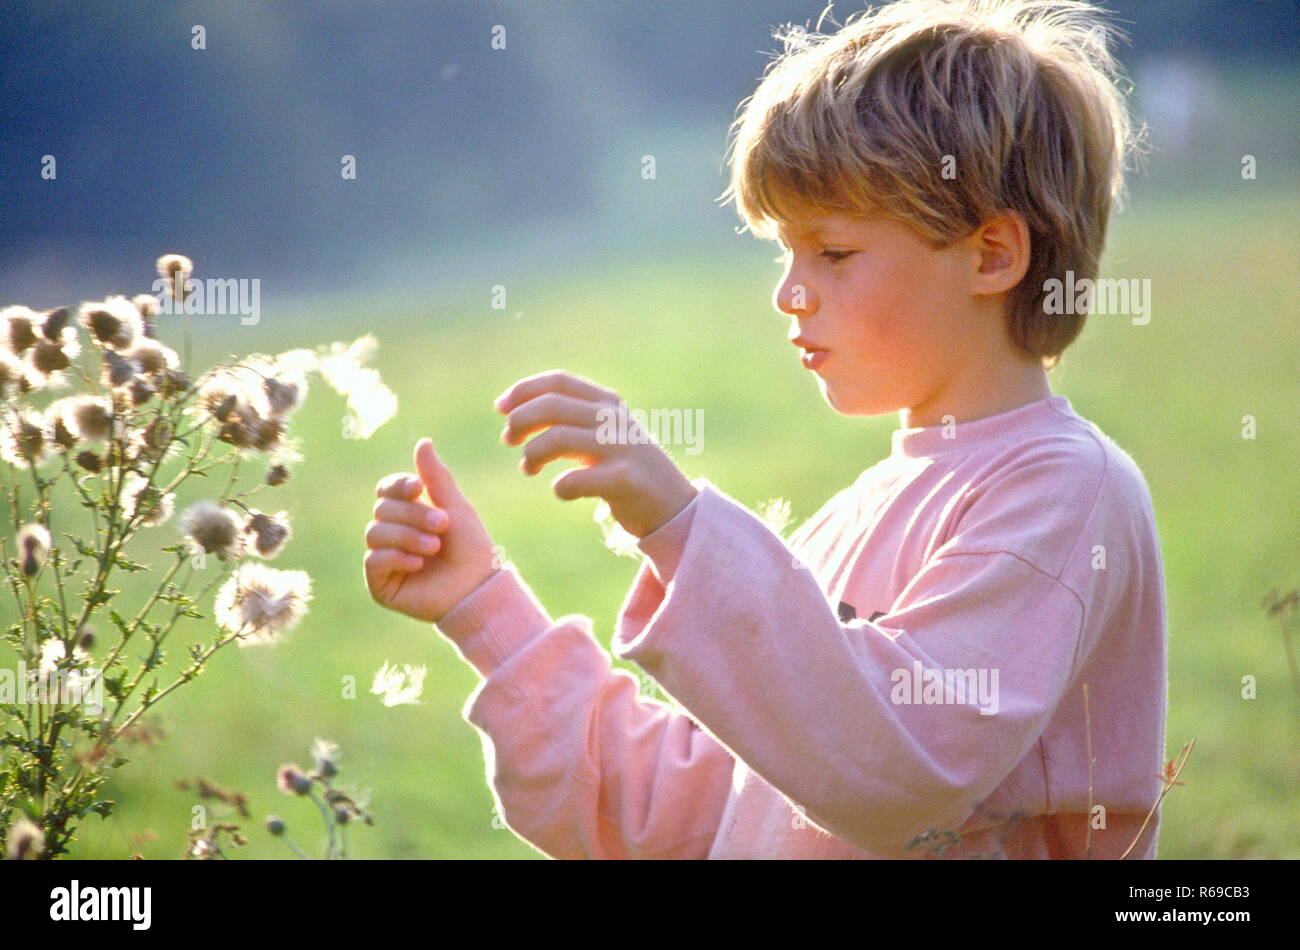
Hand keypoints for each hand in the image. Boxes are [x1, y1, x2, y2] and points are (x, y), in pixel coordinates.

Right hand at [363, 438, 498, 623]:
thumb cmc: (471, 548)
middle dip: (413, 514)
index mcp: (408, 512)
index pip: (387, 490)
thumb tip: (423, 442)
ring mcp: (384, 557)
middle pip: (382, 509)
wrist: (478, 589)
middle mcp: (392, 533)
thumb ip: (436, 477)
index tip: (418, 487)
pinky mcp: (380, 583)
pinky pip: (373, 560)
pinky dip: (396, 557)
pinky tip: (419, 563)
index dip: (398, 486)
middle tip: (443, 525)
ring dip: (407, 536)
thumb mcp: (456, 507)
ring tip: (434, 546)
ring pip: (375, 532)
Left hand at [494, 370, 698, 537]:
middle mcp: (613, 419)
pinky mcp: (623, 480)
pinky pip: (573, 480)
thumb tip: (517, 411)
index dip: (523, 391)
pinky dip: (559, 488)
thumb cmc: (625, 469)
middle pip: (551, 406)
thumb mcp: (603, 433)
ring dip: (531, 455)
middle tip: (509, 440)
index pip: (558, 382)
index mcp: (607, 403)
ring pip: (556, 439)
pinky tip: (562, 491)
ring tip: (528, 468)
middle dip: (520, 421)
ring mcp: (620, 448)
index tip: (500, 407)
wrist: (672, 505)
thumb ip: (569, 418)